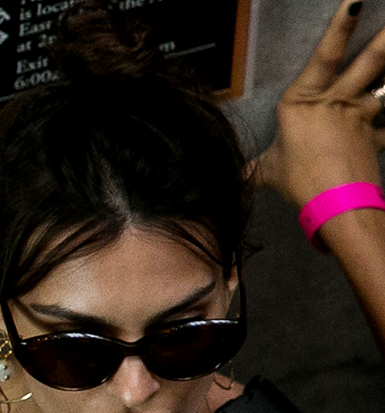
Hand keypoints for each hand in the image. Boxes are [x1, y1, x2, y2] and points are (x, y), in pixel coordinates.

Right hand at [252, 1, 384, 206]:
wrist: (336, 203)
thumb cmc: (299, 181)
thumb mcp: (267, 173)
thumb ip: (252, 169)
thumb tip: (232, 176)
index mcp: (302, 103)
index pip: (324, 56)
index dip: (340, 26)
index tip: (355, 2)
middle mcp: (335, 102)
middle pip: (369, 61)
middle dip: (383, 37)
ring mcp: (361, 117)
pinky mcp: (377, 137)